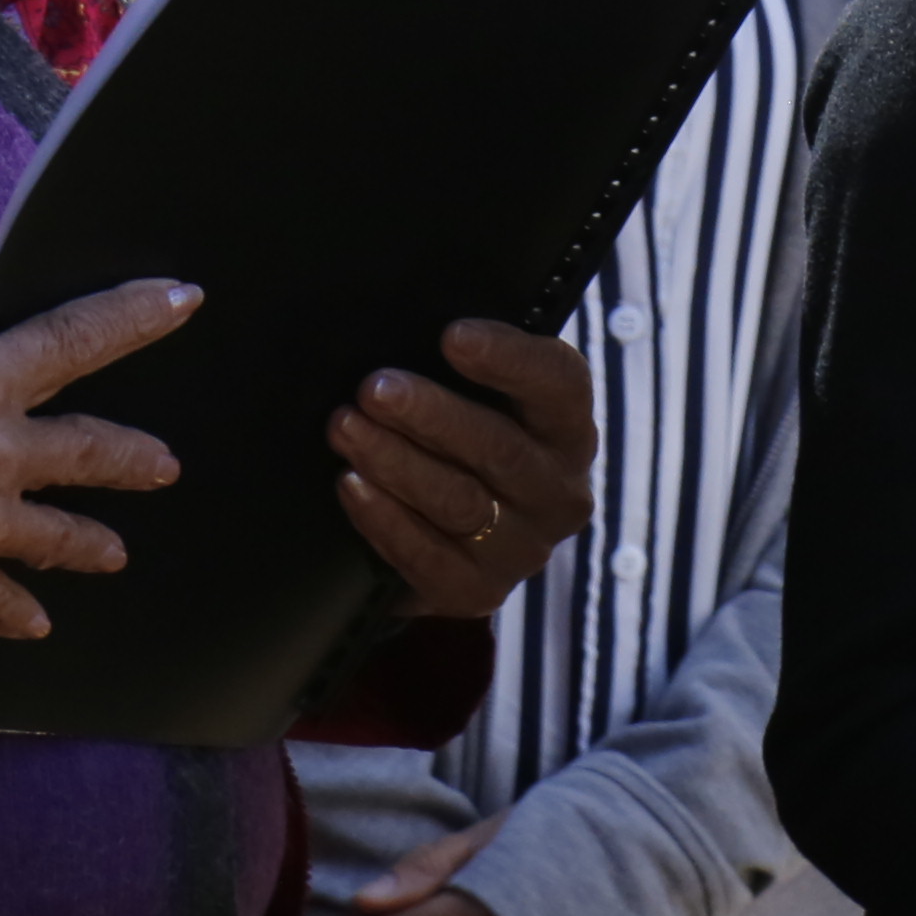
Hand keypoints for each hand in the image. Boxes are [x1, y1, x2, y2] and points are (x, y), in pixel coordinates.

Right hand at [0, 277, 193, 640]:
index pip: (75, 339)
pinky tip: (35, 622)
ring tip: (115, 553)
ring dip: (92, 544)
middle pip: (92, 449)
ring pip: (62, 533)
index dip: (134, 316)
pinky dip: (17, 612)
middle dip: (134, 458)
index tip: (182, 300)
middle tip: (164, 466)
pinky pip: (1, 600)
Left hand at [335, 319, 596, 620]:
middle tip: (373, 388)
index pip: (559, 386)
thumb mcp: (484, 402)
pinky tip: (351, 485)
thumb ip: (469, 370)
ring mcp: (524, 548)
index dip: (510, 359)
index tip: (452, 336)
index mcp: (570, 430)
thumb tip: (408, 324)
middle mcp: (561, 492)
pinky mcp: (479, 591)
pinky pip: (428, 558)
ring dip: (397, 462)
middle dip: (430, 415)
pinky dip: (385, 520)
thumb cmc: (463, 446)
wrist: (456, 543)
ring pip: (461, 502)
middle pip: (500, 448)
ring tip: (345, 429)